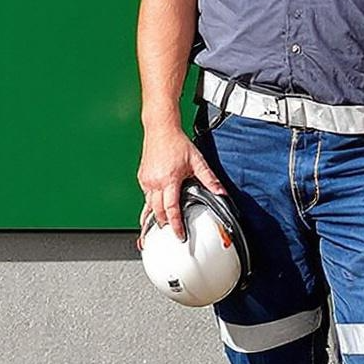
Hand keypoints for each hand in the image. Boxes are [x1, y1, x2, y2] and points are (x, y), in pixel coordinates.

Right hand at [137, 121, 225, 238]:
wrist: (161, 128)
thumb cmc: (176, 142)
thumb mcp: (197, 161)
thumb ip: (210, 179)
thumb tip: (221, 192)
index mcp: (169, 179)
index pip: (171, 209)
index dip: (175, 224)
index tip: (179, 235)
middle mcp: (155, 182)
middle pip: (157, 212)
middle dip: (163, 225)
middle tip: (168, 235)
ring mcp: (146, 180)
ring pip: (148, 206)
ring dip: (153, 218)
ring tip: (156, 231)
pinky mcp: (142, 178)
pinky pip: (146, 197)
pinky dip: (150, 205)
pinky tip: (154, 210)